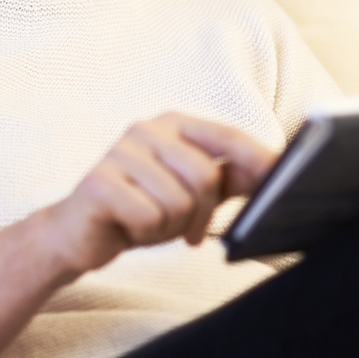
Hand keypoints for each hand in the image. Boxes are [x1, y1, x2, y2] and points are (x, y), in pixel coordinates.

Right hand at [39, 113, 277, 275]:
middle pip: (205, 176)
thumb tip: (276, 171)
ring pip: (178, 202)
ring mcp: (119, 152)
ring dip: (170, 227)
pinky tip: (129, 227)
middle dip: (202, 214)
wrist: (78, 233)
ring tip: (150, 223)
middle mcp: (146, 129)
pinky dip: (145, 233)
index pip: (226, 136)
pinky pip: (149, 217)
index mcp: (173, 124)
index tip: (280, 173)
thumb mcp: (191, 194)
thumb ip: (230, 179)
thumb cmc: (141, 210)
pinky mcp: (98, 182)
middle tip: (187, 232)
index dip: (256, 157)